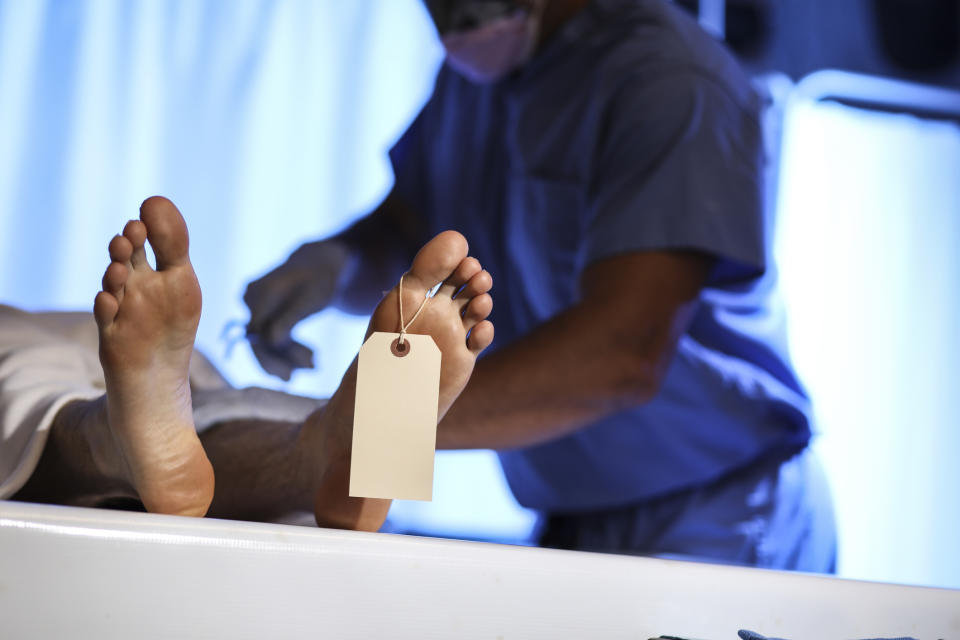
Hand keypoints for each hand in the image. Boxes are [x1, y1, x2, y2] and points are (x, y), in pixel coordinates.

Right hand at [243, 240, 351, 378]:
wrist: (321, 263)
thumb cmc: (320, 278)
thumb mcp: (310, 300)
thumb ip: (289, 318)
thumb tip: (270, 341)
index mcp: (261, 292)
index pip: (256, 334)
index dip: (271, 358)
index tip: (292, 375)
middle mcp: (250, 297)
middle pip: (258, 340)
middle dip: (281, 361)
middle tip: (310, 370)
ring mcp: (253, 304)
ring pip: (264, 341)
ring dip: (287, 357)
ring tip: (314, 365)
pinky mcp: (261, 311)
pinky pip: (269, 335)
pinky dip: (287, 348)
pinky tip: (307, 358)